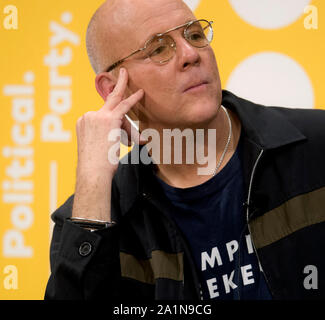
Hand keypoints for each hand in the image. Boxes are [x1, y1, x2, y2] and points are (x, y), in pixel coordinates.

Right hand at [72, 68, 143, 220]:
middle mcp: (87, 116)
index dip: (118, 127)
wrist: (92, 173)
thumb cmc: (97, 167)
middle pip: (110, 107)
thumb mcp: (101, 149)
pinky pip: (123, 106)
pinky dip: (133, 99)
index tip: (122, 124)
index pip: (103, 116)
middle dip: (117, 87)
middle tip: (124, 73)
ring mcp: (96, 116)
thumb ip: (112, 138)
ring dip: (128, 127)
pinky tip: (141, 93)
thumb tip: (137, 138)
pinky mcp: (107, 120)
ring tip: (134, 102)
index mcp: (83, 122)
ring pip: (119, 112)